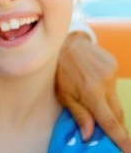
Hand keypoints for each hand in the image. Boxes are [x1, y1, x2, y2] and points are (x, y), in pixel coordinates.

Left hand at [56, 31, 130, 151]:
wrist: (65, 41)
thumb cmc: (59, 69)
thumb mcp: (63, 93)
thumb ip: (79, 114)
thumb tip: (89, 135)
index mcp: (91, 92)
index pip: (109, 122)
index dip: (121, 138)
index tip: (129, 150)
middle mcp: (105, 83)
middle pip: (117, 113)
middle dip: (115, 124)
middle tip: (111, 131)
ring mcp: (111, 72)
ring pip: (116, 99)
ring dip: (108, 103)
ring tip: (91, 93)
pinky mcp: (113, 64)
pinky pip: (114, 85)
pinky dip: (107, 88)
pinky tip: (93, 80)